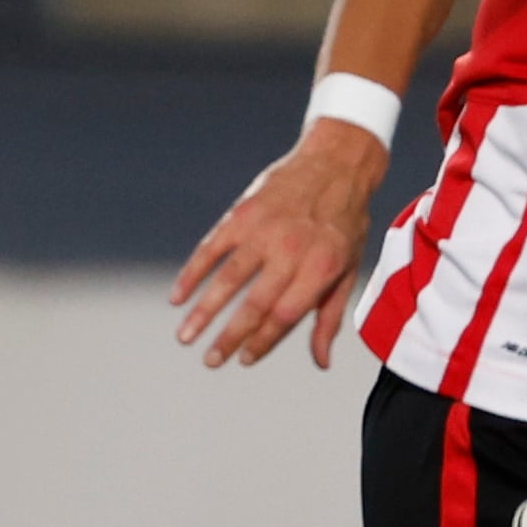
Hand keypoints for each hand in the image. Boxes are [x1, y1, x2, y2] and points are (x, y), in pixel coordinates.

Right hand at [171, 126, 387, 371]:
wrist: (335, 164)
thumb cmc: (345, 224)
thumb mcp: (348, 270)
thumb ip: (331, 317)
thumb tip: (322, 362)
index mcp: (320, 268)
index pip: (285, 316)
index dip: (263, 342)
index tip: (244, 359)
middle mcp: (291, 251)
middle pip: (254, 305)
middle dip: (229, 337)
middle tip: (211, 361)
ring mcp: (263, 231)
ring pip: (227, 280)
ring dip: (203, 311)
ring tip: (185, 337)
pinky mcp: (242, 215)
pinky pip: (211, 249)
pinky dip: (192, 274)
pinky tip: (178, 297)